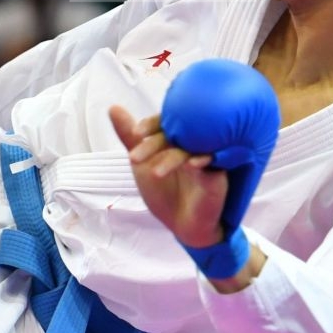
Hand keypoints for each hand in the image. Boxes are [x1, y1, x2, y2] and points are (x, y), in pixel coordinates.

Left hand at [109, 105, 225, 246]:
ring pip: (195, 146)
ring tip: (155, 172)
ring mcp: (208, 156)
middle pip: (180, 132)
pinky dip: (204, 161)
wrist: (181, 224)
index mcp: (177, 138)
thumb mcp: (141, 163)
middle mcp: (194, 143)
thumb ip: (129, 137)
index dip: (152, 124)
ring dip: (174, 157)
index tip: (136, 132)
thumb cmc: (164, 191)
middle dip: (156, 143)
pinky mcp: (220, 173)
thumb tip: (113, 107)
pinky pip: (217, 161)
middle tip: (135, 157)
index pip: (168, 121)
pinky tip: (192, 165)